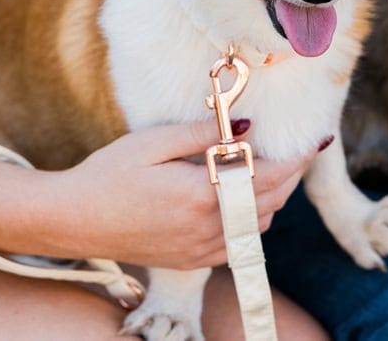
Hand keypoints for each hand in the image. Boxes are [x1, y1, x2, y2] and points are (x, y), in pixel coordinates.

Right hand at [0, 120, 316, 269]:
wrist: (72, 220)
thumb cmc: (107, 175)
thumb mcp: (152, 143)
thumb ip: (201, 135)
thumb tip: (244, 127)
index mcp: (201, 196)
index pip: (268, 178)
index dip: (297, 161)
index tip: (315, 143)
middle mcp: (206, 229)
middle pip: (269, 204)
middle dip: (288, 177)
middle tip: (293, 152)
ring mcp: (198, 249)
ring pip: (257, 227)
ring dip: (269, 200)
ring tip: (262, 170)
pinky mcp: (189, 261)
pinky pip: (235, 243)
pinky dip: (247, 221)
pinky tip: (234, 199)